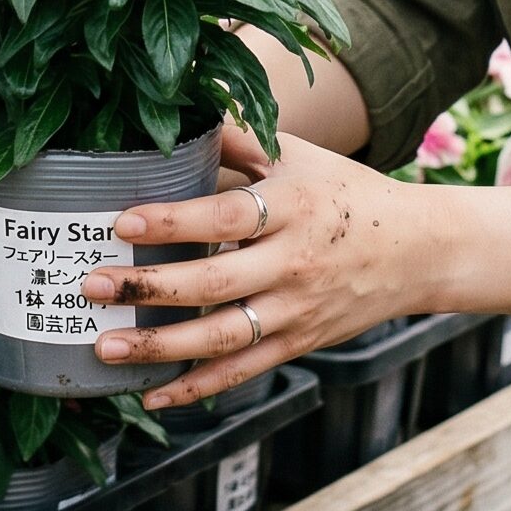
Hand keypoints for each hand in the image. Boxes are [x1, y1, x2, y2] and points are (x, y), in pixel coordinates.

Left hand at [86, 125, 432, 408]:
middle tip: (91, 286)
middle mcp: (295, 262)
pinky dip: (197, 388)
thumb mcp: (302, 156)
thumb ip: (242, 141)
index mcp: (293, 207)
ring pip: (223, 337)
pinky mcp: (300, 344)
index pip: (226, 215)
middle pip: (215, 282)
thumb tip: (181, 114)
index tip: (122, 222)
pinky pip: (243, 372)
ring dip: (159, 348)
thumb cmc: (347, 193)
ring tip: (105, 346)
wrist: (418, 250)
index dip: (174, 220)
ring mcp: (297, 310)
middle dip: (148, 288)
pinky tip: (152, 396)